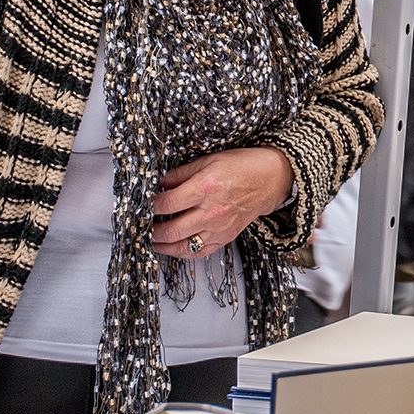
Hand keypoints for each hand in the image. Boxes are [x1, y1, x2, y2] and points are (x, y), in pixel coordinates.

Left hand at [151, 146, 294, 258]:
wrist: (272, 179)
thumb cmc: (243, 166)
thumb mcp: (208, 161)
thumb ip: (180, 174)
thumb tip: (158, 183)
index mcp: (205, 187)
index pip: (167, 203)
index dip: (149, 206)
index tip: (143, 204)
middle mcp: (212, 211)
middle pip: (171, 229)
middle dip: (151, 230)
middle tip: (141, 226)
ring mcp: (220, 227)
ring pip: (183, 246)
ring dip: (163, 245)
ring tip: (152, 240)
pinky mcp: (226, 237)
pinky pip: (199, 252)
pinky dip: (182, 252)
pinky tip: (172, 246)